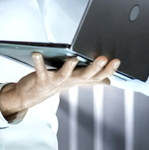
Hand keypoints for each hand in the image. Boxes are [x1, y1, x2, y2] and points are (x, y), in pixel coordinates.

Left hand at [0, 53, 120, 119]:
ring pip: (64, 75)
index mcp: (78, 79)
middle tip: (103, 58)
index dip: (108, 70)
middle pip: (85, 76)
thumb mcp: (75, 81)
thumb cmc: (54, 84)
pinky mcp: (41, 79)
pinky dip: (38, 62)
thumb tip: (108, 81)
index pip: (97, 76)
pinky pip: (40, 70)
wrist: (32, 96)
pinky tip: (37, 53)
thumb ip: (91, 80)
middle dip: (94, 68)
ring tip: (73, 58)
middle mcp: (69, 81)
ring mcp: (55, 81)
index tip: (117, 61)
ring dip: (69, 67)